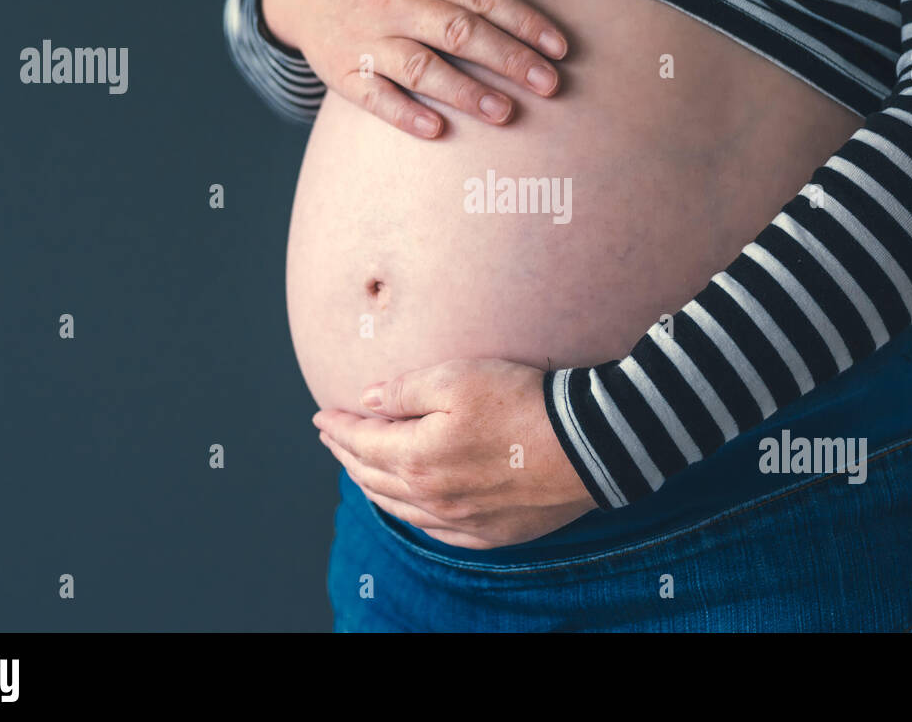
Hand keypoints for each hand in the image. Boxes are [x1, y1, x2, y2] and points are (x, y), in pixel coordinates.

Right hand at [260, 0, 567, 136]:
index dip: (524, 22)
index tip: (559, 48)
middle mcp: (393, 0)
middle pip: (460, 32)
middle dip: (510, 60)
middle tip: (550, 85)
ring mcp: (367, 38)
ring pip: (423, 67)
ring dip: (467, 93)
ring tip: (506, 113)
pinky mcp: (343, 71)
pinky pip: (375, 96)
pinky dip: (404, 114)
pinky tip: (437, 130)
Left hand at [312, 358, 597, 548]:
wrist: (588, 444)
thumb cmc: (521, 402)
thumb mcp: (457, 378)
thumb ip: (404, 391)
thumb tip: (368, 399)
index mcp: (417, 459)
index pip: (361, 442)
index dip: (338, 427)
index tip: (322, 416)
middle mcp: (431, 498)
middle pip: (373, 478)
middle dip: (346, 455)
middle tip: (333, 439)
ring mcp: (461, 521)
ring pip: (400, 508)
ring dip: (372, 486)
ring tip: (359, 469)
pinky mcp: (490, 533)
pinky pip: (434, 530)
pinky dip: (410, 513)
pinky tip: (409, 504)